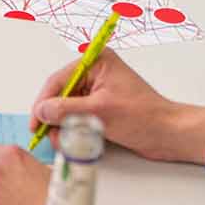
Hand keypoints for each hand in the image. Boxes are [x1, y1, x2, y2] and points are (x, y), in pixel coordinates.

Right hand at [32, 49, 204, 165]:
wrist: (168, 134)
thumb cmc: (143, 117)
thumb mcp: (100, 113)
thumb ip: (67, 110)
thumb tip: (42, 110)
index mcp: (97, 62)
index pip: (59, 80)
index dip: (44, 102)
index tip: (36, 122)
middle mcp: (95, 72)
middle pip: (61, 93)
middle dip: (53, 116)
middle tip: (47, 135)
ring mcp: (98, 90)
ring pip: (67, 107)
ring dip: (62, 126)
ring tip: (64, 142)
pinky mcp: (101, 107)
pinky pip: (77, 116)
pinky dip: (72, 129)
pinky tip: (73, 141)